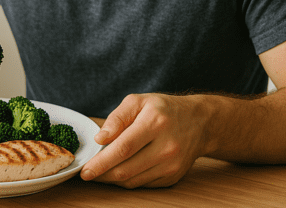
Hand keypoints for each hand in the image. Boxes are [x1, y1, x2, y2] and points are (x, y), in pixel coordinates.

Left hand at [80, 93, 208, 188]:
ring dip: (112, 179)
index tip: (86, 169)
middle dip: (102, 174)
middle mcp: (166, 146)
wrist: (199, 123)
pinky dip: (127, 180)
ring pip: (133, 181)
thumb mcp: (138, 101)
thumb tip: (100, 138)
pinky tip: (120, 171)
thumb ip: (117, 118)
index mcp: (155, 123)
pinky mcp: (172, 177)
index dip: (101, 162)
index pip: (123, 148)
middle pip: (127, 169)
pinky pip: (142, 184)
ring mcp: (171, 165)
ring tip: (101, 171)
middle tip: (87, 173)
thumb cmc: (164, 109)